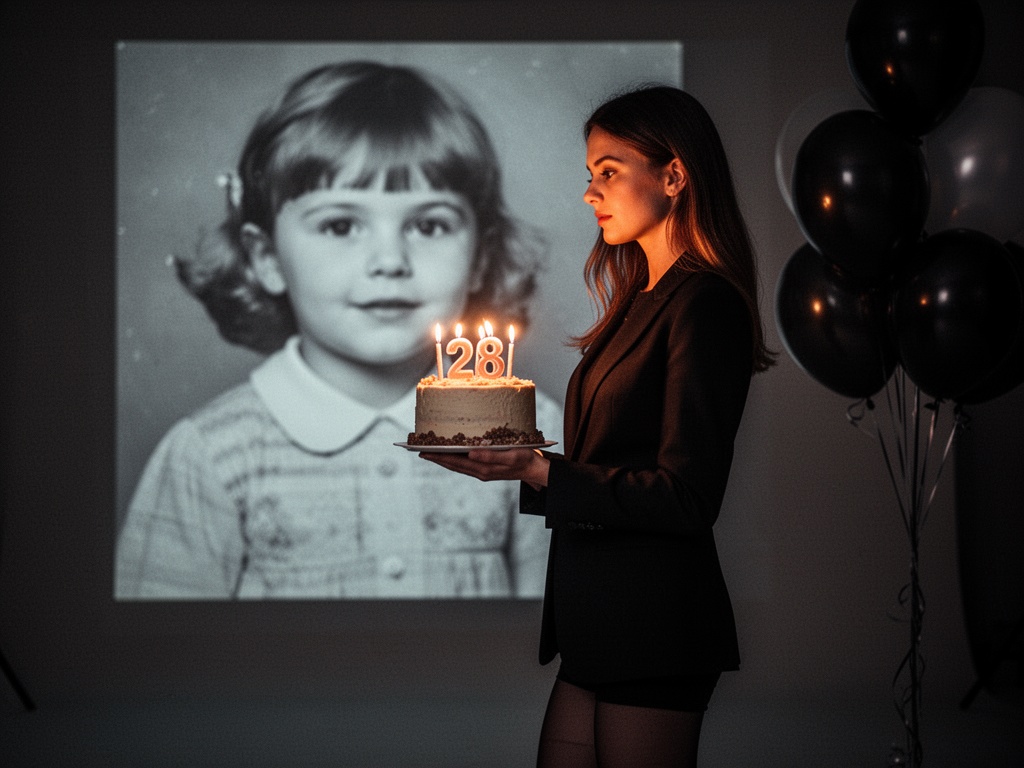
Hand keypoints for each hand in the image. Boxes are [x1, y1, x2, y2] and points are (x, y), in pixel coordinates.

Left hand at [420, 448, 548, 488]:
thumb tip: (470, 454)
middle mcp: (480, 472)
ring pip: (458, 465)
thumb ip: (490, 456)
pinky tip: (452, 455)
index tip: (423, 452)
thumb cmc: (526, 459)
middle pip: (453, 465)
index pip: (455, 462)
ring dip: (444, 459)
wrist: (536, 469)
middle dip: (436, 458)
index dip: (438, 457)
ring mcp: (483, 472)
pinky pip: (465, 465)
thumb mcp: (510, 455)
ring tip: (431, 452)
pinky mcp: (487, 469)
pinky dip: (455, 460)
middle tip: (420, 451)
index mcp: (483, 469)